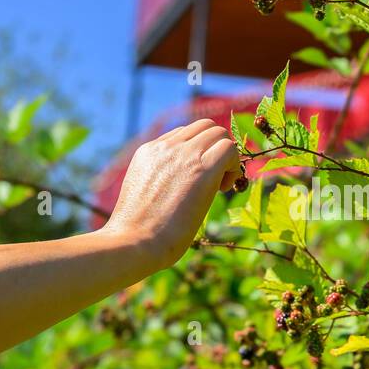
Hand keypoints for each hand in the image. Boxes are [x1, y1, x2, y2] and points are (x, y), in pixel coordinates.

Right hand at [102, 119, 243, 269]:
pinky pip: (230, 149)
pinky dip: (233, 166)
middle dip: (214, 148)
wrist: (134, 241)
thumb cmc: (135, 233)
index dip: (196, 153)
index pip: (182, 135)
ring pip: (219, 133)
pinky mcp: (202, 168)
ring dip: (225, 156)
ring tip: (218, 185)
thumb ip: (157, 181)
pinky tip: (222, 189)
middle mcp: (165, 147)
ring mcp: (183, 154)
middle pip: (204, 127)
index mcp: (148, 153)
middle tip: (214, 178)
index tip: (195, 180)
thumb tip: (175, 191)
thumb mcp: (141, 196)